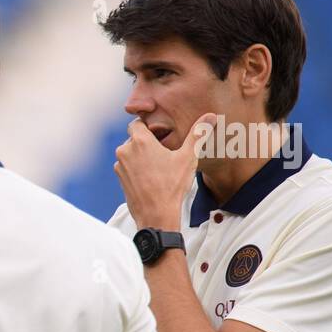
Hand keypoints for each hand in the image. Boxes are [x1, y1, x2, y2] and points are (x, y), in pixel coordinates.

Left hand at [114, 113, 214, 230]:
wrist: (156, 215)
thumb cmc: (172, 186)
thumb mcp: (188, 158)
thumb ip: (197, 134)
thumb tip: (210, 116)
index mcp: (140, 141)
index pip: (137, 123)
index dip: (149, 126)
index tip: (160, 134)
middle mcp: (125, 151)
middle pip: (134, 138)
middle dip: (146, 142)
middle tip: (163, 152)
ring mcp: (120, 166)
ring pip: (130, 153)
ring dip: (141, 156)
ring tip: (159, 166)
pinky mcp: (120, 179)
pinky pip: (128, 167)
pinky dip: (137, 168)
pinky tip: (151, 177)